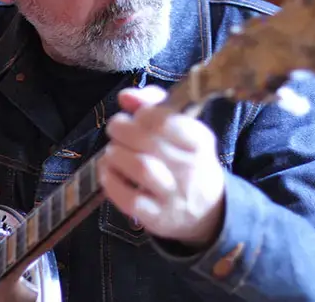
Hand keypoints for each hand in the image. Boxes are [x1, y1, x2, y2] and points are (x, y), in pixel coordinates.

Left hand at [97, 85, 225, 247]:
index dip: (144, 112)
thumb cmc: (187, 162)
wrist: (207, 212)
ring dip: (116, 154)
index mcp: (199, 142)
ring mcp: (173, 196)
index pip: (167, 121)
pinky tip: (108, 172)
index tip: (136, 115)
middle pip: (149, 141)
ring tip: (113, 151)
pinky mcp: (157, 218)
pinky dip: (111, 181)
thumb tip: (125, 96)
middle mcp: (190, 169)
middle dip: (122, 129)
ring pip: (140, 168)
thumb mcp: (181, 131)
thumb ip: (153, 106)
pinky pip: (129, 199)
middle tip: (116, 129)